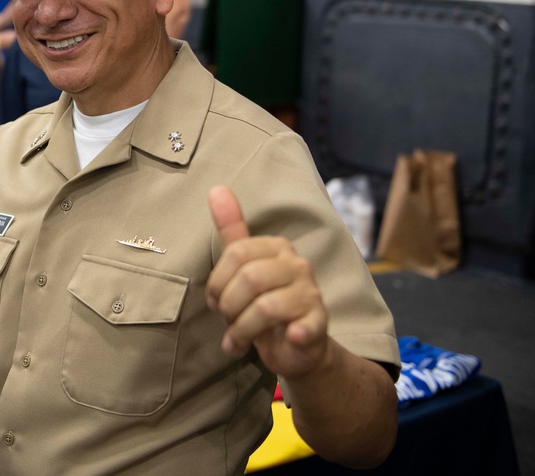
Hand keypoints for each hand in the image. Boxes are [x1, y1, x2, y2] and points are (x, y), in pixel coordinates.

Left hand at [205, 185, 329, 379]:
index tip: (214, 301)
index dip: (218, 281)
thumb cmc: (264, 304)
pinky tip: (289, 339)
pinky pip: (305, 327)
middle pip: (249, 278)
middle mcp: (297, 264)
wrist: (297, 346)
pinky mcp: (319, 322)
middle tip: (227, 321)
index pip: (236, 252)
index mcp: (277, 247)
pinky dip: (295, 335)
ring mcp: (311, 293)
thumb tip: (216, 188)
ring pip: (265, 307)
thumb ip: (232, 229)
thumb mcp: (245, 266)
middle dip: (229, 306)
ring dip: (243, 330)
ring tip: (239, 340)